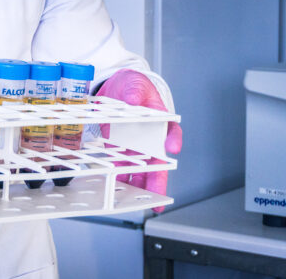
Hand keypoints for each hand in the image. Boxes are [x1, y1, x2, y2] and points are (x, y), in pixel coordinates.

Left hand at [97, 69, 182, 212]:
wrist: (113, 87)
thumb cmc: (131, 85)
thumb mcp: (135, 83)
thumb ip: (135, 91)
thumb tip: (134, 98)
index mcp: (159, 119)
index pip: (171, 130)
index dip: (173, 139)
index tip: (172, 146)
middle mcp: (149, 136)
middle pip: (157, 161)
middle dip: (158, 179)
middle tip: (159, 196)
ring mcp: (134, 145)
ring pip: (140, 169)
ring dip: (140, 185)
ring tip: (139, 201)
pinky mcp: (118, 149)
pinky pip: (121, 166)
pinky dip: (120, 179)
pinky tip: (117, 190)